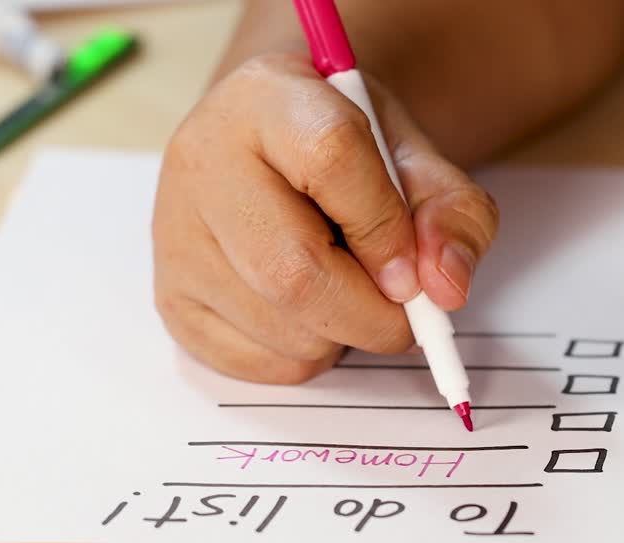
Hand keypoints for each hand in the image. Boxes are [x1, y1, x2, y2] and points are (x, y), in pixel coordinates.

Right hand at [154, 54, 497, 382]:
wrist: (275, 150)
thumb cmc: (344, 152)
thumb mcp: (412, 156)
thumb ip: (452, 212)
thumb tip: (446, 287)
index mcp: (265, 99)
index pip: (331, 160)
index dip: (387, 229)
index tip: (416, 269)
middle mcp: (202, 162)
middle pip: (294, 271)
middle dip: (372, 314)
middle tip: (404, 313)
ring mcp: (176, 236)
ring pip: (280, 327)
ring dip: (342, 336)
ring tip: (346, 292)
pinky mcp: (172, 298)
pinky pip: (256, 362)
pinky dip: (306, 357)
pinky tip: (309, 313)